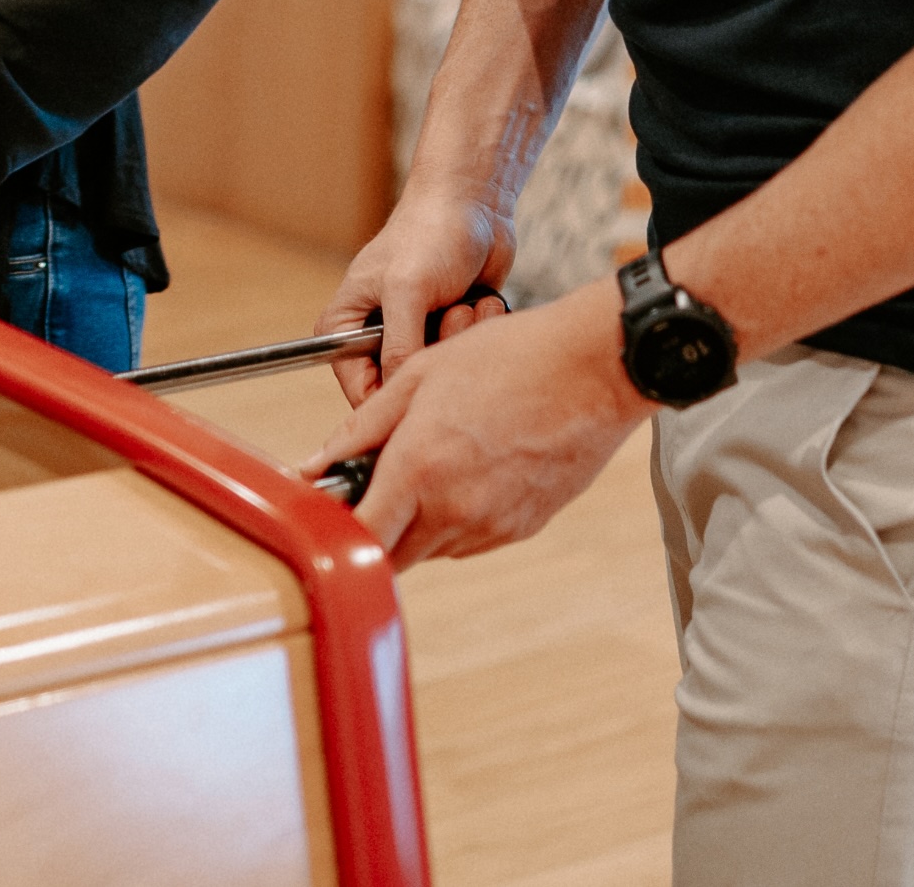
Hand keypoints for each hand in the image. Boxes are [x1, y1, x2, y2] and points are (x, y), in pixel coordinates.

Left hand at [299, 290, 648, 566]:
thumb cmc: (509, 359)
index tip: (329, 513)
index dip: (338, 532)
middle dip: (375, 531)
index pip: (362, 537)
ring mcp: (493, 525)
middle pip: (395, 554)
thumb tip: (318, 462)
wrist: (594, 369)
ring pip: (434, 550)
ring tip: (426, 468)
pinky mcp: (523, 528)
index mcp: (419, 470)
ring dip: (416, 527)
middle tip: (370, 487)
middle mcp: (455, 510)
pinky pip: (472, 542)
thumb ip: (363, 428)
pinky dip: (455, 522)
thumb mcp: (418, 376)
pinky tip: (463, 474)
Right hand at [317, 182, 515, 401]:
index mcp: (345, 328)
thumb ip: (398, 347)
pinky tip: (477, 300)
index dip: (394, 398)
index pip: (362, 394)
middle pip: (406, 387)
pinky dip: (477, 332)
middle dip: (435, 355)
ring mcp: (416, 334)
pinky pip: (467, 358)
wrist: (474, 205)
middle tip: (447, 314)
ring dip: (460, 339)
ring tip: (461, 300)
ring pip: (441, 373)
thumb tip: (398, 396)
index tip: (427, 378)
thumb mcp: (407, 290)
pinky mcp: (449, 330)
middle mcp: (377, 337)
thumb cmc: (429, 234)